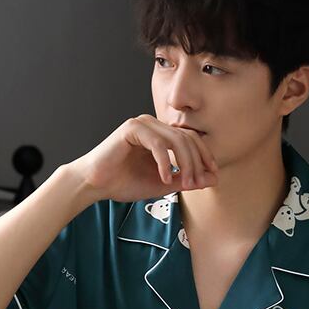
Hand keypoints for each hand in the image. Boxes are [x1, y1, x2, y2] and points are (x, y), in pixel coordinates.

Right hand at [69, 114, 218, 203]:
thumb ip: (186, 180)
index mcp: (161, 134)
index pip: (192, 139)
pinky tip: (165, 178)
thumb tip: (213, 179)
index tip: (212, 176)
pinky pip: (157, 143)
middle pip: (187, 138)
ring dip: (185, 164)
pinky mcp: (131, 128)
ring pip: (176, 139)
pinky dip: (165, 162)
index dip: (205, 157)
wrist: (95, 184)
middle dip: (197, 163)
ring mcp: (143, 124)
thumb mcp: (163, 184)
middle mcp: (153, 125)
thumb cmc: (124, 182)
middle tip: (197, 184)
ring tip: (184, 184)